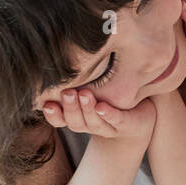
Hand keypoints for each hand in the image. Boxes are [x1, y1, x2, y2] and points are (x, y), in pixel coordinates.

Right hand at [41, 88, 156, 143]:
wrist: (139, 119)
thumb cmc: (108, 100)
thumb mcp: (90, 90)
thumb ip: (77, 81)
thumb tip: (59, 57)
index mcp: (78, 117)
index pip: (60, 120)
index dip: (53, 115)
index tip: (46, 104)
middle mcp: (91, 125)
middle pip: (76, 122)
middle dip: (70, 108)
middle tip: (68, 93)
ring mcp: (109, 127)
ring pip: (94, 123)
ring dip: (87, 110)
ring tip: (84, 94)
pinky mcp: (127, 124)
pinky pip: (117, 120)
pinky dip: (109, 114)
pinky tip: (102, 107)